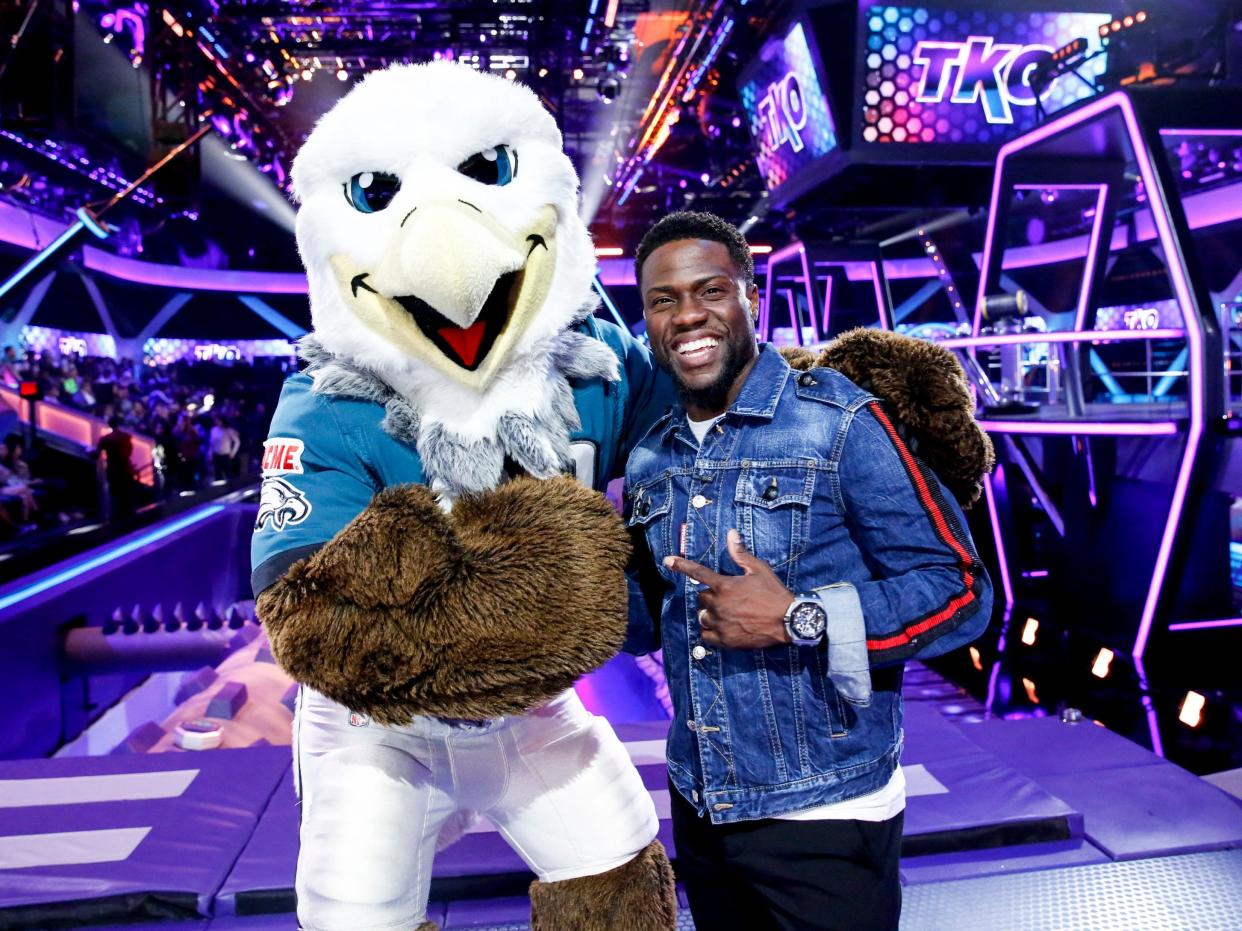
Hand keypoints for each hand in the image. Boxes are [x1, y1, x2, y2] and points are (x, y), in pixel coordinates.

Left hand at [663, 529, 793, 649]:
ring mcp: (721, 623)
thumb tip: (730, 533)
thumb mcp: (759, 570)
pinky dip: (710, 632)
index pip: (698, 573)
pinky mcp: (725, 640)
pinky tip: (722, 628)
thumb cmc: (774, 593)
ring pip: (703, 616)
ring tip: (727, 614)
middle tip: (729, 598)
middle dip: (711, 596)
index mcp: (725, 585)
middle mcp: (719, 604)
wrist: (790, 620)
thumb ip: (741, 554)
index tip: (667, 560)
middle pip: (702, 598)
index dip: (681, 566)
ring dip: (710, 614)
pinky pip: (706, 636)